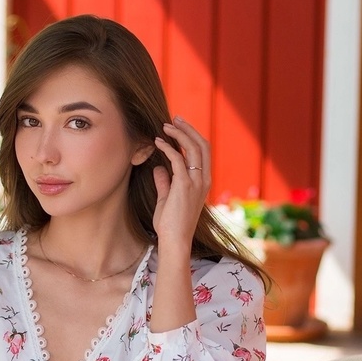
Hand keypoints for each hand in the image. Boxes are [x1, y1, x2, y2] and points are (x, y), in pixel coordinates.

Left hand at [151, 116, 210, 248]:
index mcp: (203, 182)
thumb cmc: (170, 224)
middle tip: (174, 119)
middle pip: (202, 145)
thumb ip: (165, 182)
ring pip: (193, 148)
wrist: (174, 241)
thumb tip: (159, 169)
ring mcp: (196, 182)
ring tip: (165, 126)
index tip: (178, 127)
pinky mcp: (184, 185)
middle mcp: (203, 180)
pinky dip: (168, 147)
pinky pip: (178, 159)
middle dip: (189, 129)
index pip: (203, 152)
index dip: (192, 137)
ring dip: (179, 133)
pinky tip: (158, 142)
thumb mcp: (167, 199)